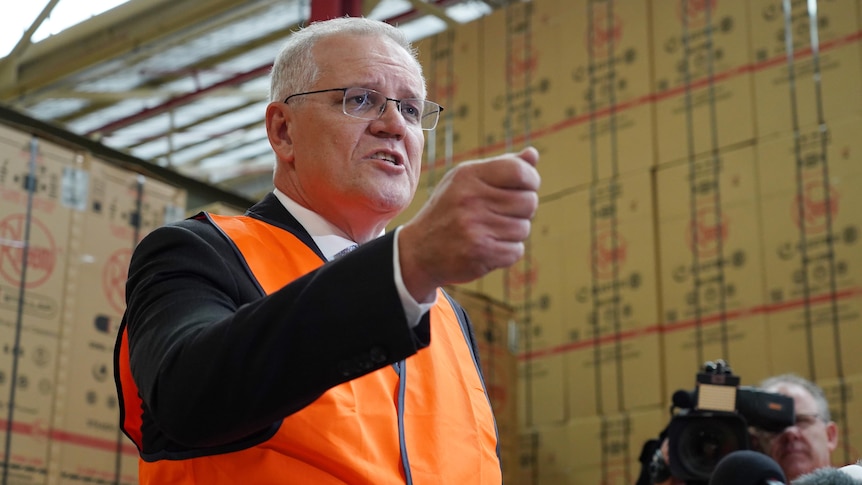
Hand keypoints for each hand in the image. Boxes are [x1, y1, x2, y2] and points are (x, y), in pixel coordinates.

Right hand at [398, 146, 539, 301]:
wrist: (419, 251)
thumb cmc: (450, 210)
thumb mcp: (467, 181)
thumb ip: (502, 167)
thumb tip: (532, 155)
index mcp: (468, 175)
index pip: (520, 171)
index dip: (531, 180)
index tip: (524, 188)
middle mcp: (470, 199)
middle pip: (529, 202)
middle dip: (523, 210)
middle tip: (502, 214)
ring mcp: (474, 227)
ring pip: (524, 228)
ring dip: (513, 233)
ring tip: (490, 231)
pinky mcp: (479, 253)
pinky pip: (516, 251)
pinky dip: (507, 252)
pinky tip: (488, 248)